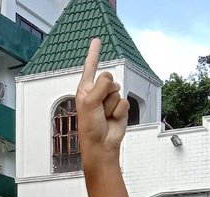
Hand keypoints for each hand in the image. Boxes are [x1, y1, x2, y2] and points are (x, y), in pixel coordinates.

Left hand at [75, 38, 128, 161]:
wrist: (101, 144)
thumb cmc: (90, 125)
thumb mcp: (90, 102)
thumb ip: (100, 85)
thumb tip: (111, 78)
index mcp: (85, 89)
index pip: (90, 66)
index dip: (94, 53)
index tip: (97, 40)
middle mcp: (97, 92)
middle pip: (108, 79)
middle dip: (105, 93)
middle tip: (98, 109)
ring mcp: (109, 99)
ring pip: (117, 91)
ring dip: (111, 105)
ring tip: (104, 116)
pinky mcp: (120, 107)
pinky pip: (124, 102)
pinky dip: (118, 112)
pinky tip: (112, 120)